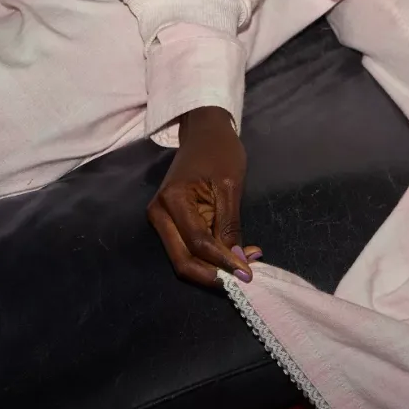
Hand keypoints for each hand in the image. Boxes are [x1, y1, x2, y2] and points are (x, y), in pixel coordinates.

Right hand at [147, 106, 261, 287]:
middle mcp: (159, 214)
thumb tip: (237, 263)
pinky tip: (234, 253)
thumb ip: (229, 226)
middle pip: (183, 261)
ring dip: (213, 268)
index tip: (249, 272)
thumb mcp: (230, 185)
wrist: (205, 132)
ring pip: (184, 259)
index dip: (222, 262)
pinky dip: (210, 257)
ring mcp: (162, 220)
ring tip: (244, 262)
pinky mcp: (171, 222)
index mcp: (172, 200)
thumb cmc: (219, 151)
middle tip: (245, 276)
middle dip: (214, 274)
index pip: (197, 243)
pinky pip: (189, 248)